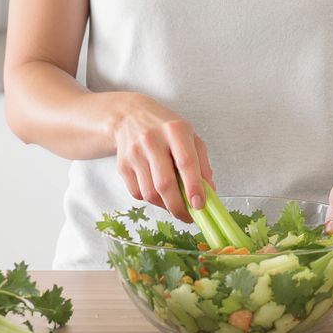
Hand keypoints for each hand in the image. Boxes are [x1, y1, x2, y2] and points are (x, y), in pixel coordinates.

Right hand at [111, 94, 214, 222]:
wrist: (130, 116)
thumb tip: (209, 194)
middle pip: (165, 183)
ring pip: (150, 193)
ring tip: (174, 203)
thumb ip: (202, 164)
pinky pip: (137, 193)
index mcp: (174, 130)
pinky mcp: (122, 165)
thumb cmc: (166, 129)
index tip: (199, 205)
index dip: (194, 187)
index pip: (186, 162)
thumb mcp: (190, 137)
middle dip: (178, 206)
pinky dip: (151, 200)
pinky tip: (158, 193)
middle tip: (188, 216)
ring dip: (165, 206)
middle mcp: (152, 140)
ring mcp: (134, 153)